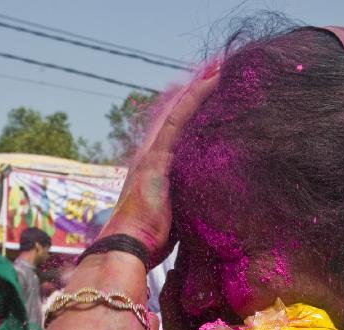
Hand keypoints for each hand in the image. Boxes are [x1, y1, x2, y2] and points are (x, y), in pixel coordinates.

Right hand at [100, 65, 219, 264]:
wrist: (126, 248)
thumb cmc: (146, 243)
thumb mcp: (171, 220)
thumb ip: (182, 206)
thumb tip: (202, 211)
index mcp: (151, 170)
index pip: (173, 134)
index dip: (187, 113)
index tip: (205, 98)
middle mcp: (149, 156)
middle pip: (175, 115)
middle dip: (192, 93)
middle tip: (213, 71)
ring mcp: (152, 154)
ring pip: (179, 110)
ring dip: (198, 87)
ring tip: (217, 67)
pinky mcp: (158, 157)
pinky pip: (181, 117)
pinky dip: (197, 96)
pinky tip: (213, 80)